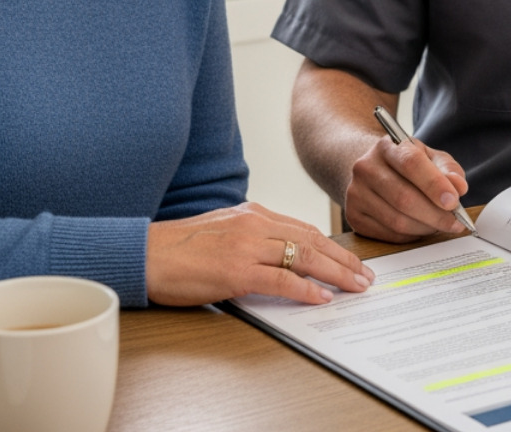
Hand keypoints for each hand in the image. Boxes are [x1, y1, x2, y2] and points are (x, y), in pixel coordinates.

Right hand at [146, 203, 373, 305]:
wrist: (145, 254)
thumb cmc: (178, 249)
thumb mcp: (222, 230)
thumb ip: (251, 237)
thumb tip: (279, 256)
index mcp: (252, 213)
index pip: (303, 227)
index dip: (333, 245)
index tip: (351, 260)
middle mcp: (253, 224)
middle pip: (311, 239)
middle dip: (344, 259)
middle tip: (365, 275)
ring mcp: (246, 246)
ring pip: (303, 255)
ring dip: (335, 273)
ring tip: (355, 286)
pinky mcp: (235, 269)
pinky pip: (281, 279)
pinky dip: (306, 289)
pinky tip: (322, 297)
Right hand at [343, 134, 469, 241]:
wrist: (372, 171)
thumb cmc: (407, 165)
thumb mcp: (430, 158)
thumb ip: (448, 170)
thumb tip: (458, 187)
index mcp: (387, 147)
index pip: (411, 163)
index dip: (434, 184)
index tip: (454, 201)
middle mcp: (365, 168)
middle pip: (403, 197)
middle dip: (435, 215)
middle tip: (456, 222)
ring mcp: (356, 193)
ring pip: (397, 220)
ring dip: (426, 227)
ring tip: (441, 224)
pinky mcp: (353, 216)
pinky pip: (389, 234)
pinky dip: (412, 235)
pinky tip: (421, 228)